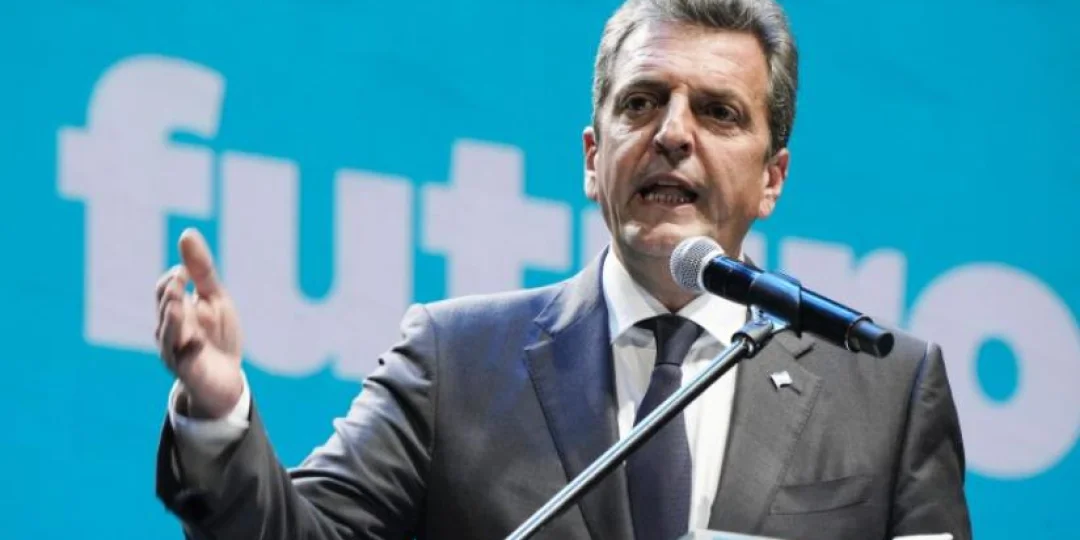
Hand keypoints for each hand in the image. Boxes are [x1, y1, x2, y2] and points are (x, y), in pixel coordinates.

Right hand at [155, 228, 244, 418]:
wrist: (226, 379)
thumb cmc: (216, 335)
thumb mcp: (214, 299)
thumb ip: (201, 270)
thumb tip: (186, 232)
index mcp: (174, 311)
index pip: (165, 290)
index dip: (174, 279)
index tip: (185, 271)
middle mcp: (169, 331)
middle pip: (164, 309)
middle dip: (170, 295)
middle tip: (179, 280)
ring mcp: (177, 352)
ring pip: (169, 335)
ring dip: (173, 320)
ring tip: (178, 306)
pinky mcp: (190, 372)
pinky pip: (186, 362)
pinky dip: (192, 351)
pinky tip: (200, 341)